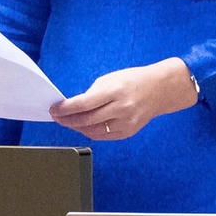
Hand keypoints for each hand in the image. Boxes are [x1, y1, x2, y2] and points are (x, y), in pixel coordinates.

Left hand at [49, 57, 197, 139]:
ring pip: (93, 131)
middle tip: (57, 117)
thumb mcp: (110, 79)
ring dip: (77, 128)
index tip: (55, 109)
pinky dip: (90, 132)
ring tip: (67, 122)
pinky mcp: (128, 132)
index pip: (84, 104)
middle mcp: (121, 108)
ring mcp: (126, 123)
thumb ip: (92, 94)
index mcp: (115, 91)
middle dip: (67, 120)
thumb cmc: (133, 80)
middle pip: (86, 120)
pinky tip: (83, 127)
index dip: (65, 109)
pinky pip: (103, 136)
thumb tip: (73, 107)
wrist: (160, 89)